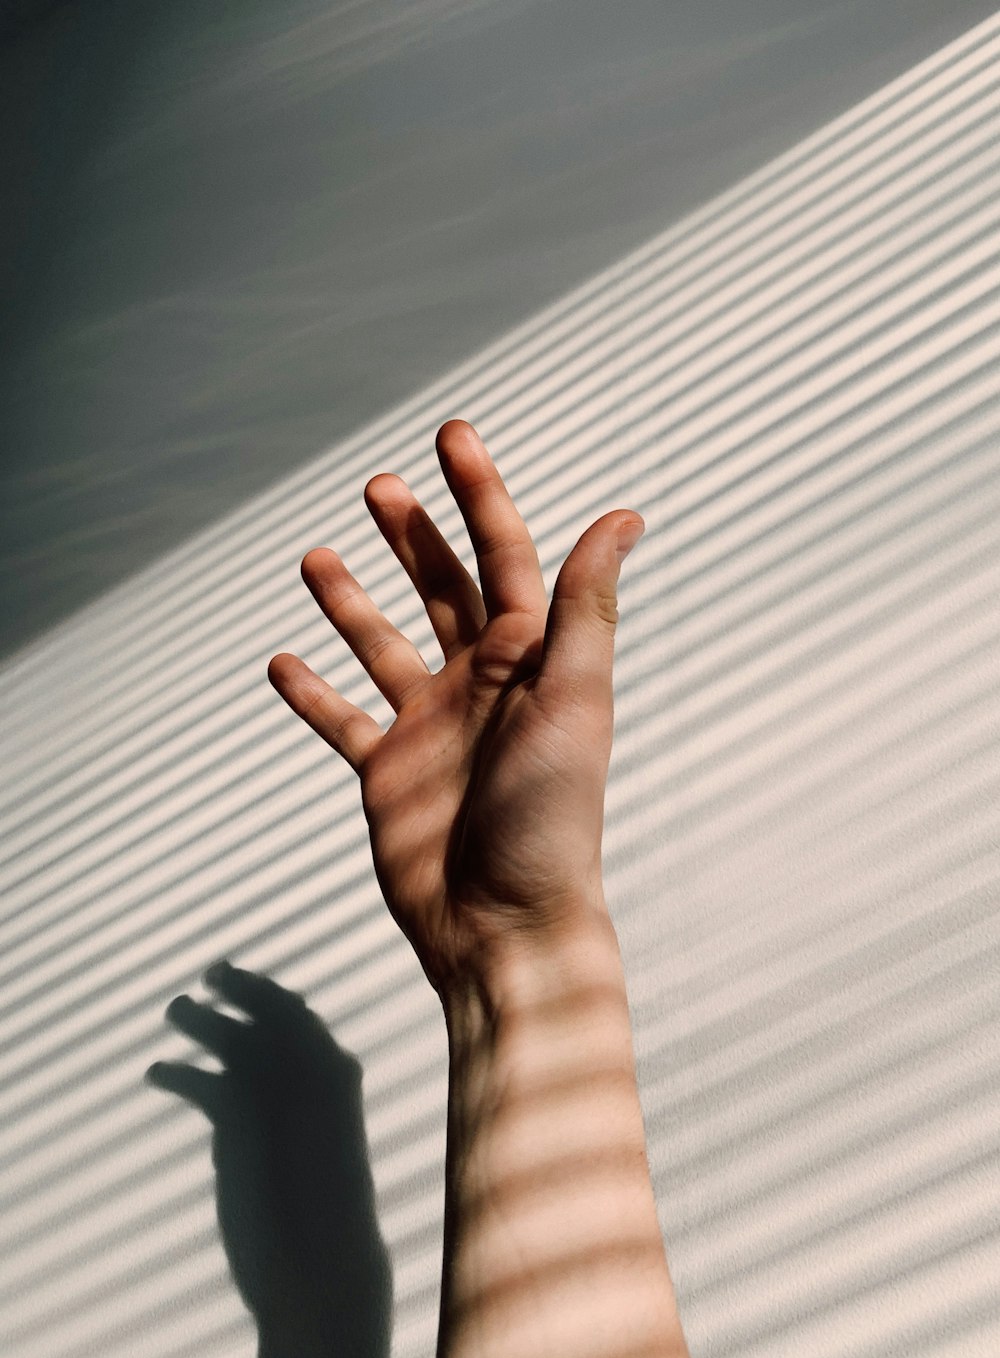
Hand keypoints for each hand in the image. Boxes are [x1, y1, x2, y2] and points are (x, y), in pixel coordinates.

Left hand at [146, 961, 391, 1357]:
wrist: (325, 1266)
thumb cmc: (332, 1225)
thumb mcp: (329, 1155)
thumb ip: (310, 1120)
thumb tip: (277, 1118)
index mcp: (339, 1075)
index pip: (302, 1017)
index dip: (273, 998)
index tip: (250, 987)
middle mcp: (310, 1067)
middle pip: (267, 1006)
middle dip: (240, 985)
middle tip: (213, 973)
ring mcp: (274, 1085)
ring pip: (225, 1030)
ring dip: (196, 1016)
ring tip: (177, 1010)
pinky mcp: (237, 1112)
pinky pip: (195, 1077)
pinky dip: (174, 1072)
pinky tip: (159, 1073)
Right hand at [268, 419, 643, 997]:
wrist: (503, 923)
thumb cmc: (550, 817)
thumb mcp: (575, 700)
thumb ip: (586, 608)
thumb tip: (625, 516)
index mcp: (530, 659)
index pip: (503, 556)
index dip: (480, 493)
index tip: (452, 434)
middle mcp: (480, 683)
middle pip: (442, 590)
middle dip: (413, 535)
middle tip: (378, 485)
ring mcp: (430, 727)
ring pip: (385, 645)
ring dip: (354, 603)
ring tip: (317, 556)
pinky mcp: (388, 773)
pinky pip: (343, 720)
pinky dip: (313, 693)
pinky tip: (284, 662)